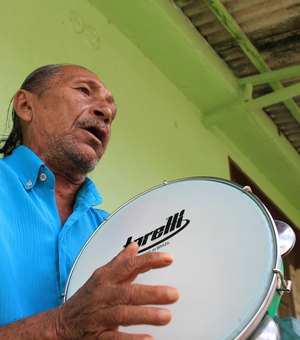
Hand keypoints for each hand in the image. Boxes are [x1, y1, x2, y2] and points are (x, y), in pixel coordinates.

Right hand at [55, 242, 178, 338]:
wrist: (61, 324)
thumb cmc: (86, 297)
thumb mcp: (101, 276)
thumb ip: (120, 262)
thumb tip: (134, 246)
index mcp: (105, 278)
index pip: (129, 266)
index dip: (149, 261)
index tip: (168, 259)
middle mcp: (103, 296)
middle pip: (128, 292)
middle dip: (152, 293)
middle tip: (174, 294)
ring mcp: (100, 316)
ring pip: (123, 314)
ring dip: (145, 315)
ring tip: (166, 316)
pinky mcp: (97, 337)